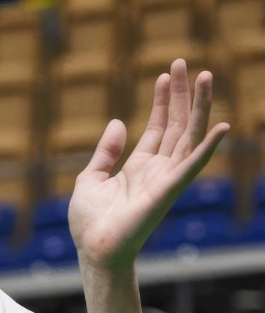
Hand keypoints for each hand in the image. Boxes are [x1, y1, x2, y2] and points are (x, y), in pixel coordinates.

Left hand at [67, 59, 230, 271]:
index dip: (162, 101)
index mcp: (140, 167)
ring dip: (199, 107)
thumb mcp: (90, 177)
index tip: (163, 75)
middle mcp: (158, 170)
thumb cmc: (89, 223)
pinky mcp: (168, 191)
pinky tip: (223, 127)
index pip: (158, 127)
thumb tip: (118, 122)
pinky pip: (192, 166)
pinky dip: (208, 148)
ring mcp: (166, 179)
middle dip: (181, 94)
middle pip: (177, 125)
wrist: (92, 250)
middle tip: (183, 62)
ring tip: (204, 76)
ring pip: (189, 136)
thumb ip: (106, 151)